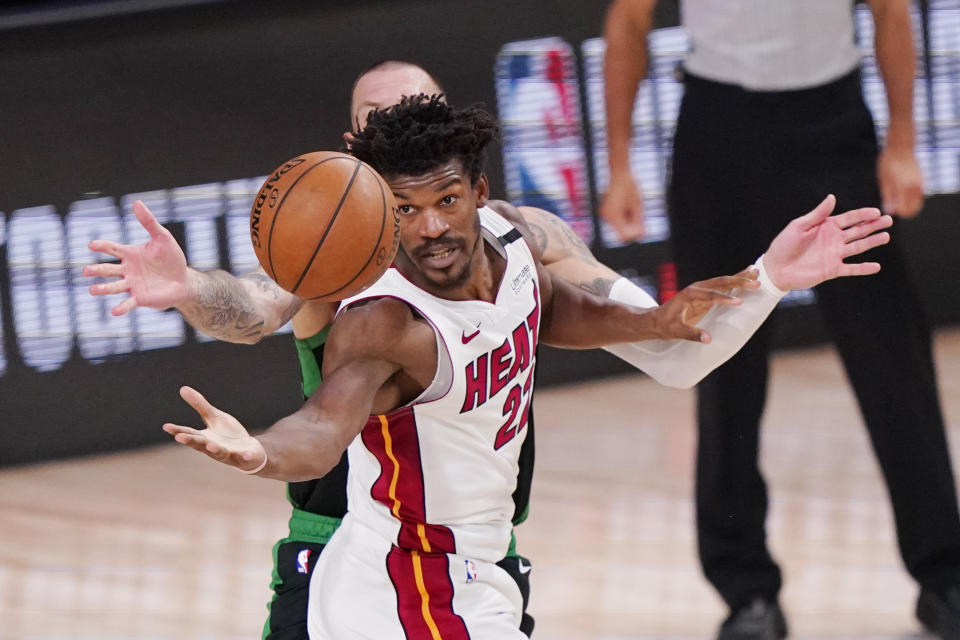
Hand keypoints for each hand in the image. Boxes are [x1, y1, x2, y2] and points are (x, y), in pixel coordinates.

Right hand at [82, 200, 191, 315]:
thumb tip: (136, 202)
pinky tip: (114, 311)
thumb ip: (149, 222)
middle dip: (97, 270)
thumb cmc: (172, 258)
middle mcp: (127, 270)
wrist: (184, 280)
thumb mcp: (162, 238)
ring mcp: (132, 285)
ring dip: (103, 289)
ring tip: (92, 290)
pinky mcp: (140, 298)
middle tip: (86, 271)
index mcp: (130, 254)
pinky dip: (121, 307)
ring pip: (114, 287)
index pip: (112, 249)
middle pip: (108, 269)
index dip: (102, 247)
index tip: (92, 245)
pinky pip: (128, 303)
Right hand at [163, 386, 266, 471]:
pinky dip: (244, 456)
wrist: (248, 451)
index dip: (177, 430)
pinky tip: (246, 454)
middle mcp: (213, 447)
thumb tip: (182, 388)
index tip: (166, 426)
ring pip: (220, 452)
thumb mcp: (214, 417)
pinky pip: (244, 458)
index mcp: (204, 437)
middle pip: (201, 444)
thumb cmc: (227, 434)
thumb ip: (200, 405)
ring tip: (211, 445)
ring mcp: (228, 454)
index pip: (189, 433)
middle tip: (180, 437)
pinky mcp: (243, 458)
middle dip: (191, 441)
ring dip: (215, 449)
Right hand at [599, 172, 644, 240]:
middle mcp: (606, 216)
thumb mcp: (638, 205)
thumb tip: (641, 234)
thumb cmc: (630, 187)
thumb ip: (638, 221)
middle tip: (640, 218)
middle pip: (621, 232)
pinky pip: (615, 221)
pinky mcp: (605, 211)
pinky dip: (623, 218)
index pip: (623, 235)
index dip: (634, 234)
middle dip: (631, 228)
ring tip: (632, 208)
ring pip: (618, 227)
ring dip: (627, 223)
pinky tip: (626, 207)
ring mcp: (604, 214)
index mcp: (614, 215)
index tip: (642, 228)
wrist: (619, 174)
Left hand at [653, 268, 759, 342]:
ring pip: (723, 281)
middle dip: (738, 282)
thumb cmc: (665, 325)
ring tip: (756, 273)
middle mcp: (696, 288)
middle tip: (756, 282)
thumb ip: (692, 334)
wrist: (656, 320)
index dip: (724, 298)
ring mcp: (701, 289)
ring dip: (739, 278)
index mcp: (689, 295)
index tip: (739, 302)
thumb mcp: (676, 331)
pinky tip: (746, 275)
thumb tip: (708, 339)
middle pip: (720, 283)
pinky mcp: (705, 293)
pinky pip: (722, 286)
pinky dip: (734, 281)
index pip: (710, 295)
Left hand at [763, 194, 892, 290]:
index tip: (876, 211)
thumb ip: (817, 214)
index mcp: (826, 226)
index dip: (863, 214)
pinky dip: (863, 268)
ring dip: (872, 242)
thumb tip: (832, 197)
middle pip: (858, 231)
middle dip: (873, 225)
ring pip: (858, 247)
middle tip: (888, 220)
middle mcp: (833, 239)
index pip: (849, 218)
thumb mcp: (799, 226)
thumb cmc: (784, 244)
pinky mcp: (832, 270)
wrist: (776, 268)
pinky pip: (851, 269)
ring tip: (886, 237)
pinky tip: (876, 266)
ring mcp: (834, 255)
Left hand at [878, 146, 923, 217]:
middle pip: (914, 210)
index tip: (890, 209)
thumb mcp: (884, 181)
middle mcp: (915, 187)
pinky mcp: (922, 181)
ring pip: (918, 204)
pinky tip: (902, 194)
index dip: (897, 212)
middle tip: (894, 207)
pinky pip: (919, 196)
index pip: (905, 210)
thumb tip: (889, 211)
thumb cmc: (887, 164)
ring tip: (897, 200)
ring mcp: (921, 184)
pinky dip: (912, 199)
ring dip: (909, 205)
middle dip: (904, 211)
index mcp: (904, 188)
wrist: (900, 148)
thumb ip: (887, 197)